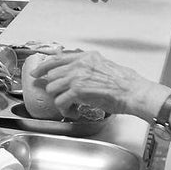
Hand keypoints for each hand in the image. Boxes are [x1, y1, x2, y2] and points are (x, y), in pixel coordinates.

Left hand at [31, 50, 157, 116]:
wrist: (133, 91)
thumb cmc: (124, 83)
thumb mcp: (103, 66)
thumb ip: (87, 66)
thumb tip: (73, 73)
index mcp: (86, 57)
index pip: (57, 59)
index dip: (43, 67)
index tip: (37, 73)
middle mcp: (79, 64)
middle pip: (52, 75)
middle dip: (53, 89)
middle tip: (60, 97)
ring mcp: (77, 77)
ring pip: (53, 89)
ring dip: (60, 100)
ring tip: (70, 106)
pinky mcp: (78, 91)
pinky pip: (60, 101)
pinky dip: (65, 110)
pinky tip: (74, 112)